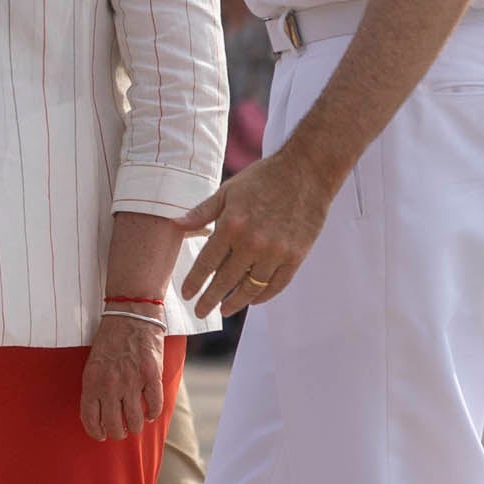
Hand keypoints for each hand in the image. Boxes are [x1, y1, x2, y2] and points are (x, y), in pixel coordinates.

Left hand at [79, 313, 166, 440]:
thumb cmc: (110, 339)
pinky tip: (150, 412)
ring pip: (135, 421)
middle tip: (121, 430)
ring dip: (136, 427)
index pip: (91, 420)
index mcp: (92, 382)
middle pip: (114, 426)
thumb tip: (100, 413)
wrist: (131, 315)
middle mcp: (110, 386)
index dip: (97, 433)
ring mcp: (132, 382)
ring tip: (136, 424)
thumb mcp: (93, 363)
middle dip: (118, 433)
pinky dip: (153, 414)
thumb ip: (95, 387)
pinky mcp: (152, 376)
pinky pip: (154, 406)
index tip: (102, 435)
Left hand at [179, 147, 336, 313]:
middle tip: (200, 312)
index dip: (195, 282)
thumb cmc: (264, 178)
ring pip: (251, 288)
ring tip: (225, 310)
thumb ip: (202, 212)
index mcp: (231, 225)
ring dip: (236, 302)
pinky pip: (276, 285)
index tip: (187, 295)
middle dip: (209, 300)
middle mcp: (252, 243)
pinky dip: (263, 296)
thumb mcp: (228, 191)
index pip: (206, 264)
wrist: (307, 171)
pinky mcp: (295, 256)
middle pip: (225, 282)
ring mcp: (276, 252)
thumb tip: (176, 225)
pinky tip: (253, 299)